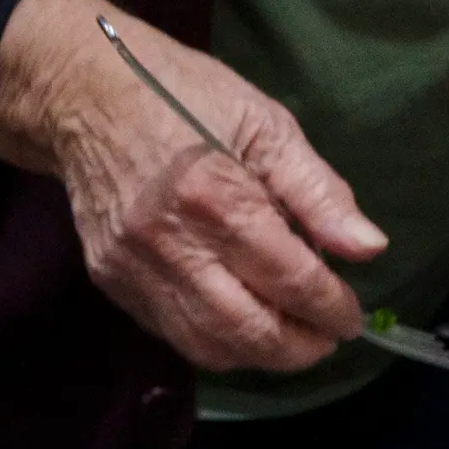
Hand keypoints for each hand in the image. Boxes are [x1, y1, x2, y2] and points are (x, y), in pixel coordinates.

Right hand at [0, 0, 384, 373]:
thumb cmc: (182, 97)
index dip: (332, 310)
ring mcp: (134, 266)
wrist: (79, 93)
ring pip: (210, 347)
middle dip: (302, 347)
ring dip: (261, 355)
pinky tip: (241, 321)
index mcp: (215, 197)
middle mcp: (170, 242)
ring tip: (290, 335)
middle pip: (251, 331)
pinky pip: (172, 334)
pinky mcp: (110, 279)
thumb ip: (319, 192)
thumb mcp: (265, 125)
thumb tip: (369, 249)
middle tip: (326, 336)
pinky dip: (217, 342)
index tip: (351, 316)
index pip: (291, 282)